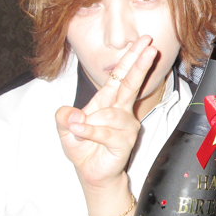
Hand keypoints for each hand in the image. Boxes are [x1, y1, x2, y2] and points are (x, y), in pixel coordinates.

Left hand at [56, 36, 157, 191]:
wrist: (92, 172)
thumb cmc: (83, 147)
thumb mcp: (65, 128)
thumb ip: (64, 116)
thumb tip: (73, 114)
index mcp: (108, 100)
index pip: (121, 75)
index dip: (132, 58)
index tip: (144, 42)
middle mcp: (121, 110)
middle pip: (131, 84)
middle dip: (141, 65)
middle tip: (151, 48)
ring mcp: (126, 126)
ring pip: (110, 114)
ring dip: (89, 122)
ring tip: (78, 129)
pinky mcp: (125, 141)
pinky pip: (104, 132)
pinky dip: (88, 132)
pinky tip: (80, 131)